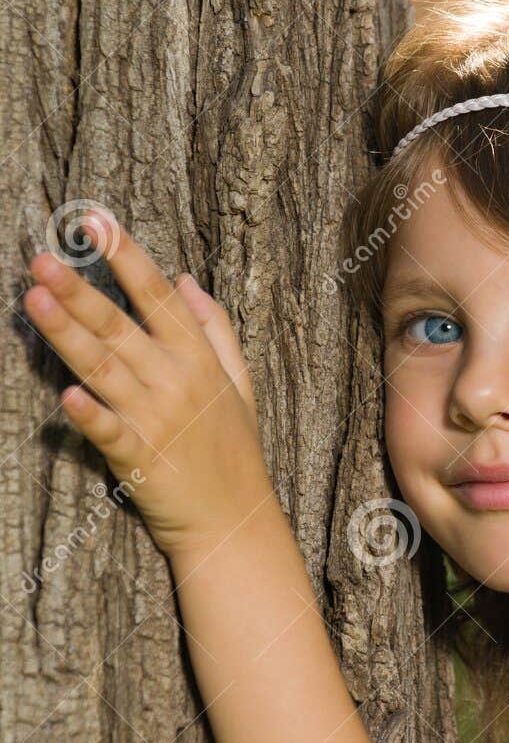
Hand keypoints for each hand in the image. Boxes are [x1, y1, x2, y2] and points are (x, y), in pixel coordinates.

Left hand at [22, 213, 276, 559]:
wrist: (235, 521)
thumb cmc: (234, 451)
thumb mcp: (239, 383)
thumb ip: (215, 329)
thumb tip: (187, 279)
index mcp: (198, 358)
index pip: (157, 295)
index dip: (126, 255)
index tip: (97, 221)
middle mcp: (176, 381)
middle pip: (120, 326)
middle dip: (79, 289)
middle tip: (41, 259)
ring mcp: (157, 420)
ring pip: (103, 368)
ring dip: (68, 333)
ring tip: (35, 300)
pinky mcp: (139, 459)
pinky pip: (109, 433)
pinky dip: (89, 415)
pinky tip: (65, 395)